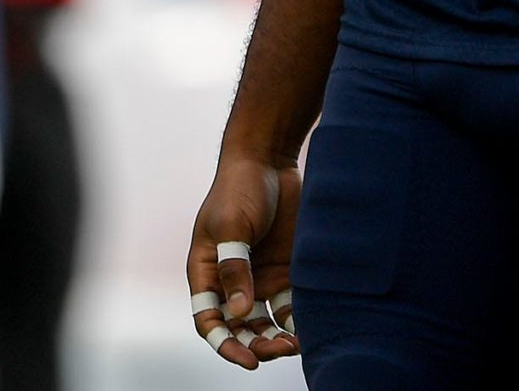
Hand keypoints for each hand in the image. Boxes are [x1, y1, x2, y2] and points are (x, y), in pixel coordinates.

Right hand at [186, 149, 302, 369]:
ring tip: (297, 344)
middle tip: (281, 349)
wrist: (270, 158)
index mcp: (206, 274)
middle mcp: (232, 282)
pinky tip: (312, 326)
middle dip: (257, 344)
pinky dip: (299, 318)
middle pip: (240, 327)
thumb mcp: (230, 227)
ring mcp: (260, 277)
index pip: (210, 322)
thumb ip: (234, 269)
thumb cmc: (239, 188)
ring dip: (278, 336)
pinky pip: (291, 303)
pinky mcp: (286, 268)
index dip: (225, 344)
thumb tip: (240, 313)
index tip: (248, 360)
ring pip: (267, 321)